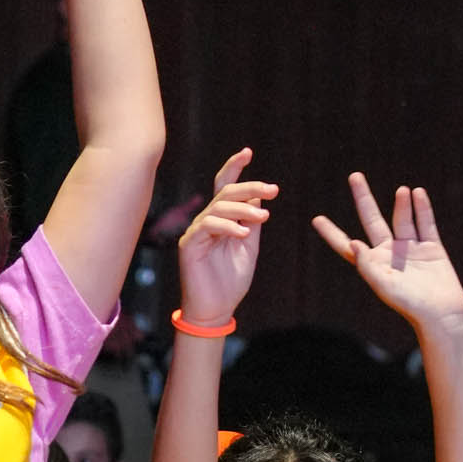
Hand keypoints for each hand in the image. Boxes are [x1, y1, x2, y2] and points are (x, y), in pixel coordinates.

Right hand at [176, 147, 274, 326]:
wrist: (216, 309)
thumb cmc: (231, 281)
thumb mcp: (249, 246)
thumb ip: (251, 222)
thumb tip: (258, 197)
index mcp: (221, 220)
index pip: (225, 188)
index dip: (234, 168)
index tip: (248, 152)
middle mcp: (206, 222)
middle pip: (225, 193)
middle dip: (250, 187)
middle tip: (272, 190)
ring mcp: (196, 233)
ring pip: (218, 207)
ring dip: (243, 209)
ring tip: (263, 217)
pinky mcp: (189, 245)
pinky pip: (208, 226)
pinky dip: (228, 227)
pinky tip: (243, 234)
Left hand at [312, 177, 462, 332]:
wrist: (440, 313)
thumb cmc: (409, 304)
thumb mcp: (383, 285)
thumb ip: (367, 265)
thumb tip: (352, 243)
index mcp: (372, 263)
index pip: (346, 244)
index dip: (332, 232)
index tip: (316, 219)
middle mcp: (388, 252)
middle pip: (372, 220)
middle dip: (363, 198)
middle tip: (354, 176)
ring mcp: (410, 248)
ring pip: (402, 218)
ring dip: (401, 204)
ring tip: (402, 191)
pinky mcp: (432, 247)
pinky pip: (425, 223)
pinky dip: (422, 208)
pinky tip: (417, 193)